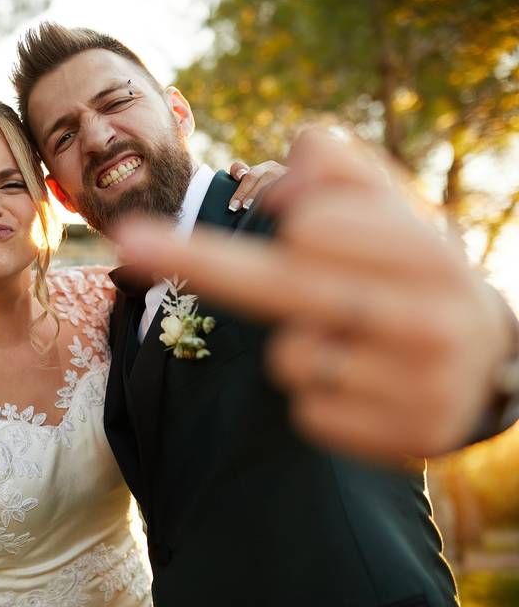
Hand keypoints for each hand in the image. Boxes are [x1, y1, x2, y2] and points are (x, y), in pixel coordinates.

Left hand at [115, 128, 514, 460]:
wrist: (484, 357)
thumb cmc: (411, 267)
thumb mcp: (389, 205)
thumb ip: (337, 166)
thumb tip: (284, 172)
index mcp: (427, 253)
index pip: (310, 228)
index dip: (296, 220)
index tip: (285, 217)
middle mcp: (433, 322)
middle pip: (284, 286)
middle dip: (197, 258)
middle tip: (126, 239)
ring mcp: (424, 389)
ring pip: (290, 358)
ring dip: (299, 345)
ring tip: (355, 339)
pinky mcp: (407, 443)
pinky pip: (307, 412)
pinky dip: (317, 395)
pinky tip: (365, 384)